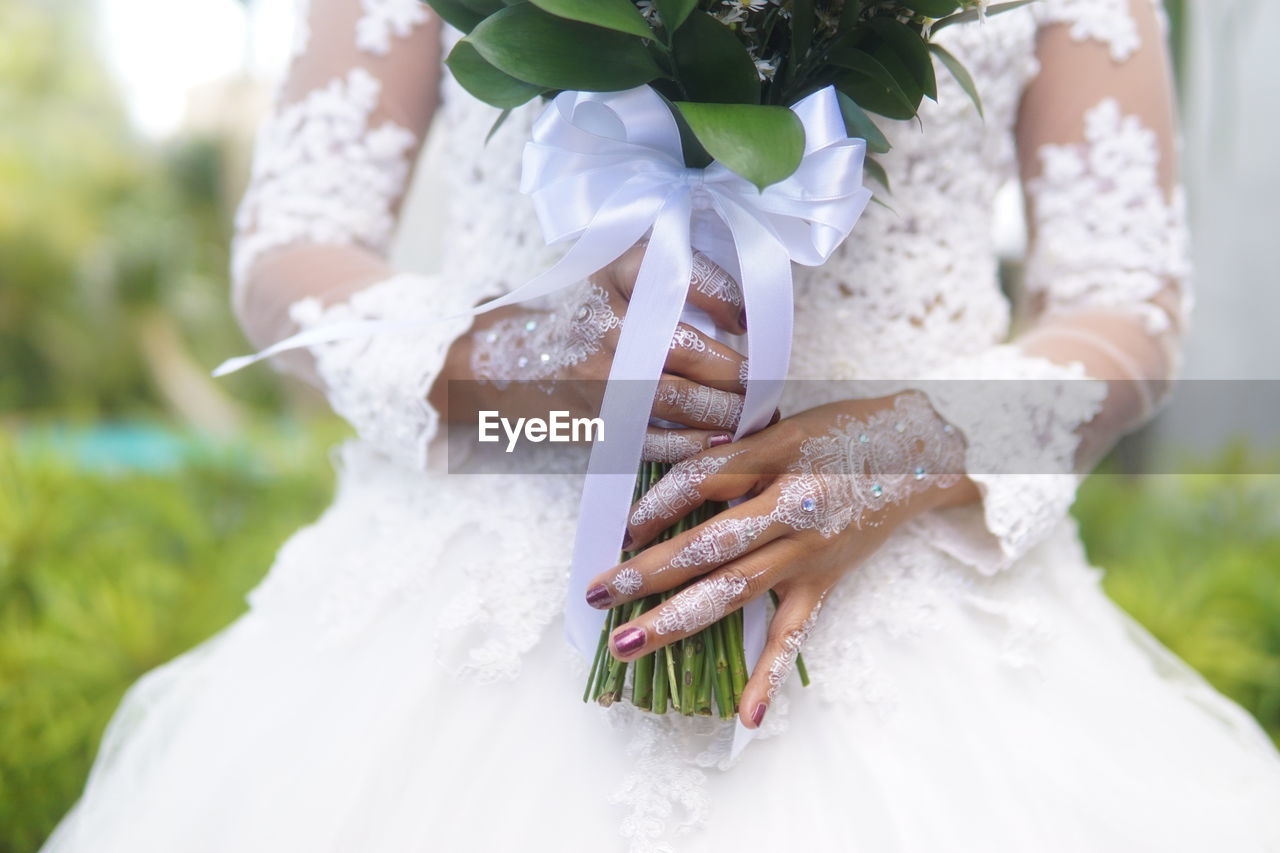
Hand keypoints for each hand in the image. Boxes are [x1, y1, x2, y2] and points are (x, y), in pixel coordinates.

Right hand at [438, 244, 750, 458]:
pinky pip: (645, 436)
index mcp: (613, 272)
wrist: (517, 353)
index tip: (744, 319)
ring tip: (749, 416)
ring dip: (719, 412)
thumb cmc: (593, 310)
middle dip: (733, 374)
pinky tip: (714, 443)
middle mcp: (599, 320)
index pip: (678, 275)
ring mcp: (590, 371)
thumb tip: (743, 317)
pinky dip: (686, 444)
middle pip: (680, 348)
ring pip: (668, 396)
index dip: (721, 296)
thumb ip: (680, 277)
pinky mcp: (588, 414)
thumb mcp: (626, 273)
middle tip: (763, 385)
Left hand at [584, 391, 977, 727]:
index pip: (704, 479)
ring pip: (734, 591)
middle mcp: (791, 506)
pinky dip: (770, 676)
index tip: (622, 526)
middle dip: (646, 574)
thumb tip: (667, 485)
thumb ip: (734, 451)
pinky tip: (745, 716)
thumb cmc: (843, 429)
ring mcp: (809, 551)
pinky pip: (793, 634)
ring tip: (626, 643)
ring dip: (674, 621)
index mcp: (779, 454)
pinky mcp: (826, 581)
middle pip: (708, 545)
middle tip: (596, 594)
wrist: (922, 452)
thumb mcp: (785, 421)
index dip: (658, 503)